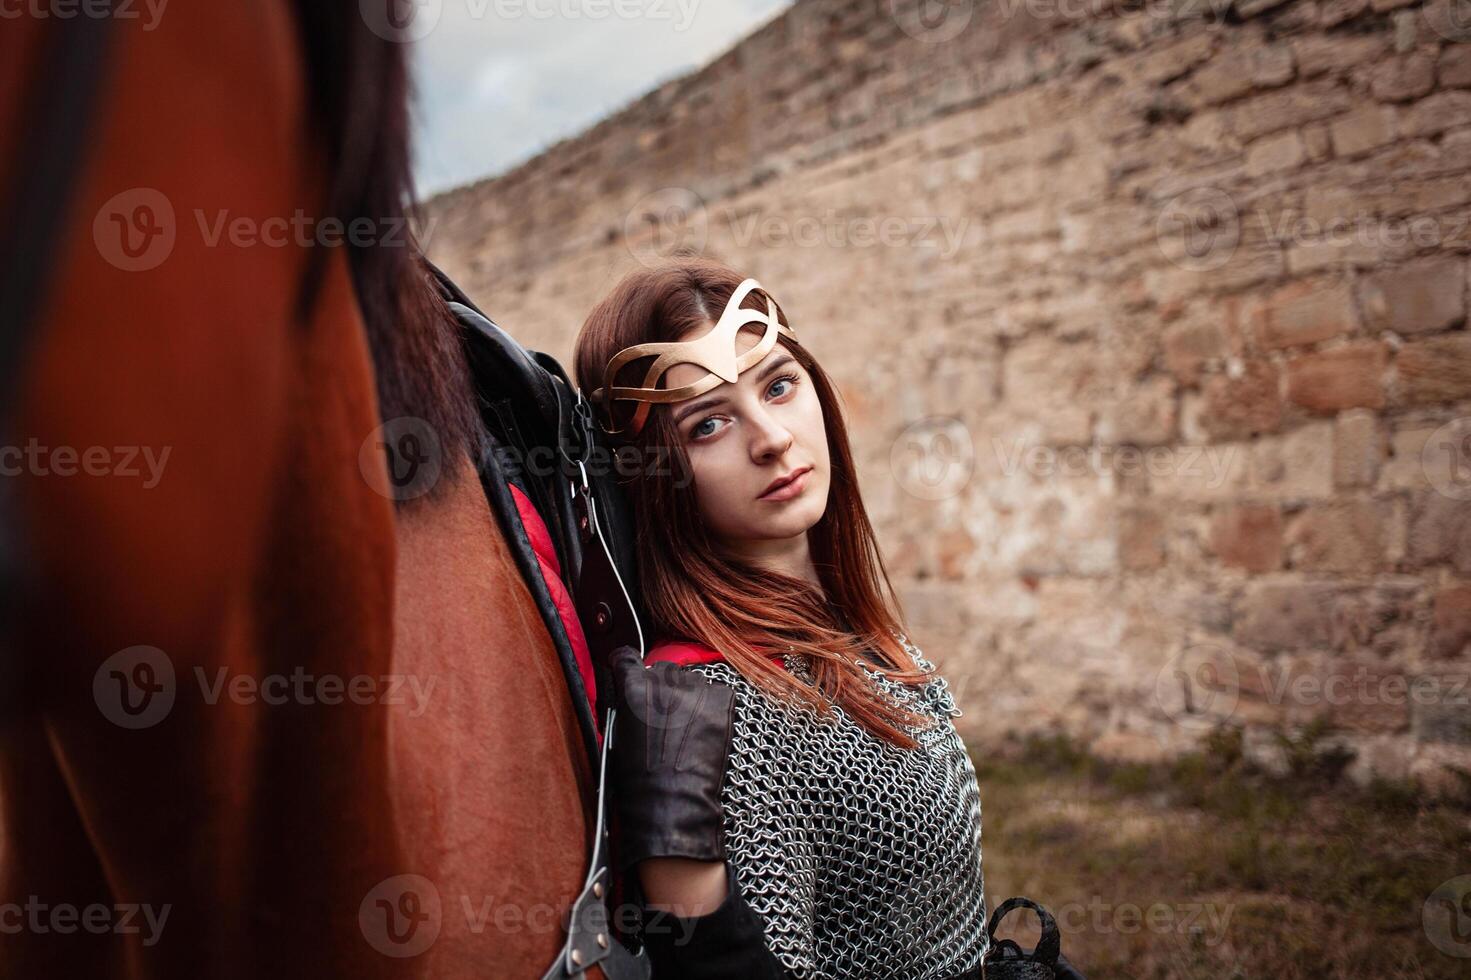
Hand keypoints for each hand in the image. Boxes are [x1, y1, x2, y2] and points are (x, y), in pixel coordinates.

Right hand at [608, 646, 734, 870]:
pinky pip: (716, 692)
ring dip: (688, 697)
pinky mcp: (721, 701)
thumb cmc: (640, 780)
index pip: (626, 657)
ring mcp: (696, 690)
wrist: (673, 802)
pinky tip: (704, 729)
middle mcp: (664, 681)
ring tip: (686, 728)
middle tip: (664, 715)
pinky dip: (712, 706)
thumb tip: (632, 692)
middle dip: (662, 687)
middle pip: (663, 669)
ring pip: (691, 680)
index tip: (627, 667)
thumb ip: (627, 705)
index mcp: (632, 688)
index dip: (625, 664)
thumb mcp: (618, 735)